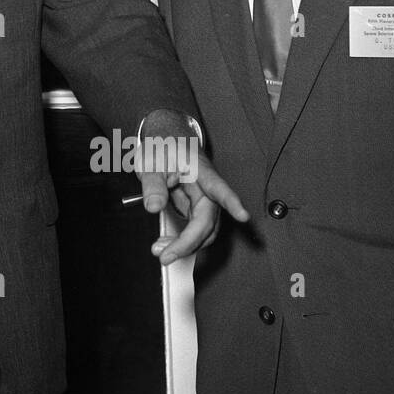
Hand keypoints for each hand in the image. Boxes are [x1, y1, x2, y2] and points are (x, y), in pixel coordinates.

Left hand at [136, 109, 248, 264]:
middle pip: (208, 219)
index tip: (243, 215)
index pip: (218, 187)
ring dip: (187, 244)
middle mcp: (207, 187)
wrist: (167, 138)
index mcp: (199, 170)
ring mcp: (204, 199)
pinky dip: (183, 239)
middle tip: (166, 255)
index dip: (231, 201)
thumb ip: (152, 183)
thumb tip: (154, 206)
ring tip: (162, 251)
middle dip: (190, 241)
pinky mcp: (197, 207)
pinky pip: (196, 228)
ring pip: (205, 229)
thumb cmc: (163, 145)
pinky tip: (167, 244)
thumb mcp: (151, 160)